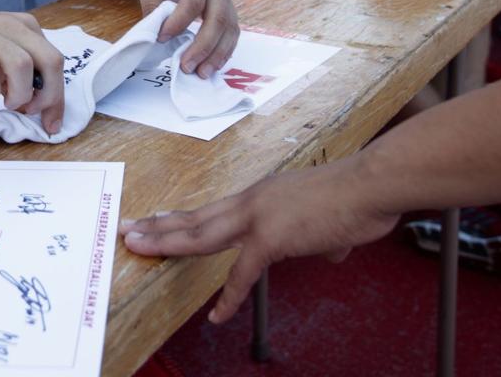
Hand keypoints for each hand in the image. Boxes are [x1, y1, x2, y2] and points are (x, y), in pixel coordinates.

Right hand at [0, 12, 65, 133]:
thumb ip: (23, 70)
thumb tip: (43, 103)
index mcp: (22, 26)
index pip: (55, 60)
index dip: (57, 96)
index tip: (52, 122)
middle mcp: (8, 26)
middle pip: (50, 61)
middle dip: (48, 95)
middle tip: (29, 111)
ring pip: (23, 67)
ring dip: (19, 94)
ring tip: (5, 101)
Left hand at [120, 159, 399, 322]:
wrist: (371, 184)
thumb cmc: (359, 197)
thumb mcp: (329, 218)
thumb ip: (322, 237)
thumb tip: (330, 250)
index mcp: (262, 195)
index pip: (212, 209)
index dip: (182, 217)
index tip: (156, 219)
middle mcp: (252, 201)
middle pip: (195, 217)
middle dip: (158, 225)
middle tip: (129, 229)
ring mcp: (258, 216)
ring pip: (200, 233)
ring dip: (166, 242)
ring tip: (139, 248)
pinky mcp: (271, 237)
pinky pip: (242, 274)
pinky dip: (230, 298)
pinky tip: (216, 316)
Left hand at [132, 0, 239, 77]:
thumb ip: (151, 1)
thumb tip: (156, 31)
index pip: (193, 0)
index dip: (179, 23)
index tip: (162, 38)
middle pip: (218, 17)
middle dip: (203, 46)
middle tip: (186, 66)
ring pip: (229, 27)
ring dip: (217, 53)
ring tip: (201, 73)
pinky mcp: (227, 7)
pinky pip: (231, 31)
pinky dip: (223, 50)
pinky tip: (211, 65)